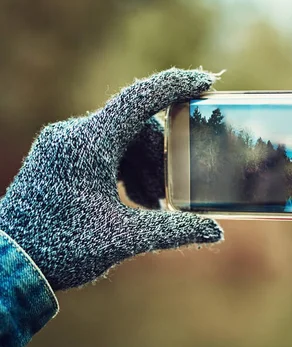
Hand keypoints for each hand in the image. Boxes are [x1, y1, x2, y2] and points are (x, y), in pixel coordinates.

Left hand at [0, 68, 222, 290]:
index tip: (206, 82)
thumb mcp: (124, 238)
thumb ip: (173, 230)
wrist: (9, 265)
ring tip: (151, 204)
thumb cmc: (61, 248)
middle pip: (136, 128)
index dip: (176, 86)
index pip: (140, 99)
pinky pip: (104, 149)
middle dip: (160, 158)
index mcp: (88, 145)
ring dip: (143, 167)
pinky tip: (132, 199)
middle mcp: (73, 134)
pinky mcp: (58, 156)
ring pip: (121, 139)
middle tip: (169, 194)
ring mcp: (62, 144)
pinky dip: (125, 169)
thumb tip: (215, 232)